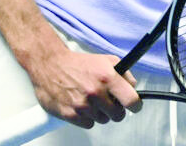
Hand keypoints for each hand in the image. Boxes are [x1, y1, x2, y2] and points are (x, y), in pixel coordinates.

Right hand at [25, 51, 141, 128]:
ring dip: (99, 113)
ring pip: (103, 120)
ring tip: (90, 99)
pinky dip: (86, 117)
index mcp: (107, 77)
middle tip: (108, 102)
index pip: (131, 100)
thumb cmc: (77, 64)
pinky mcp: (70, 114)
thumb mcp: (105, 60)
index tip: (134, 106)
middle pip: (118, 115)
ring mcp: (83, 105)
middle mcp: (96, 92)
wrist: (50, 65)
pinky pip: (88, 124)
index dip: (135, 105)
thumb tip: (133, 87)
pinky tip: (81, 105)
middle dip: (115, 110)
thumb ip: (123, 73)